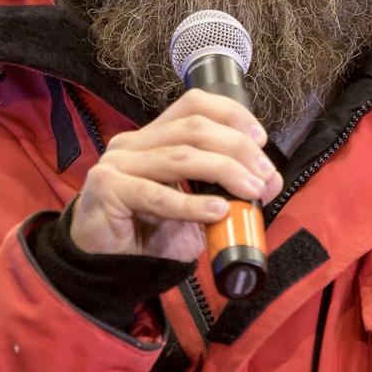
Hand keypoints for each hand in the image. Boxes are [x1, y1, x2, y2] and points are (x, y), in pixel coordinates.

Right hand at [71, 89, 282, 260]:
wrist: (105, 267)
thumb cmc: (149, 235)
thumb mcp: (195, 207)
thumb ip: (224, 191)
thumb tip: (266, 182)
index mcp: (153, 137)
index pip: (194, 104)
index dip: (232, 115)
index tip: (260, 141)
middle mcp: (133, 143)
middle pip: (193, 128)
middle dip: (237, 149)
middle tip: (264, 176)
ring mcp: (117, 163)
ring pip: (180, 156)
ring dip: (224, 172)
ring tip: (251, 191)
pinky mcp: (108, 189)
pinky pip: (156, 194)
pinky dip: (191, 203)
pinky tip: (216, 211)